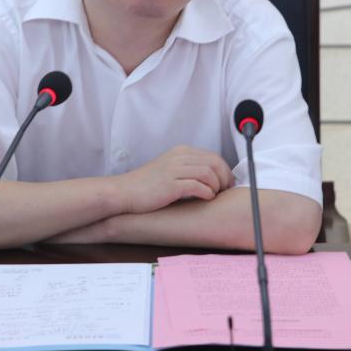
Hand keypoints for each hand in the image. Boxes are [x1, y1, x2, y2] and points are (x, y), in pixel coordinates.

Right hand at [115, 145, 232, 213]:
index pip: (213, 156)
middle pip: (215, 163)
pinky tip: (206, 199)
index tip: (227, 184)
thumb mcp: (169, 169)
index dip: (225, 171)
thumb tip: (212, 178)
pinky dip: (207, 193)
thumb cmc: (146, 186)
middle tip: (225, 191)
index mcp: (181, 152)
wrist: (123, 192)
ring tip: (215, 196)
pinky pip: (198, 186)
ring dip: (217, 186)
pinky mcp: (171, 185)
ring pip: (209, 173)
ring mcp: (174, 170)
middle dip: (225, 178)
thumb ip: (188, 169)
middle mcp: (179, 157)